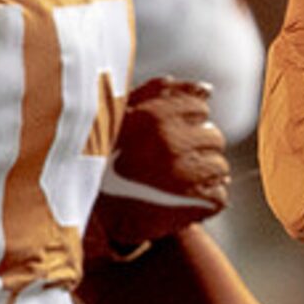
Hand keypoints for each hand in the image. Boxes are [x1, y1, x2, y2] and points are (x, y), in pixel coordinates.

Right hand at [88, 78, 229, 259]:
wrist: (84, 214)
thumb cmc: (99, 159)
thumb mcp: (120, 114)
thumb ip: (160, 92)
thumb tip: (207, 89)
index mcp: (156, 115)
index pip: (200, 109)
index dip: (187, 123)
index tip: (170, 138)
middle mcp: (172, 141)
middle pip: (213, 137)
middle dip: (197, 149)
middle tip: (171, 164)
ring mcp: (184, 174)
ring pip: (219, 167)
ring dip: (203, 175)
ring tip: (175, 183)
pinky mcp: (193, 204)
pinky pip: (218, 196)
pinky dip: (207, 199)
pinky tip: (183, 201)